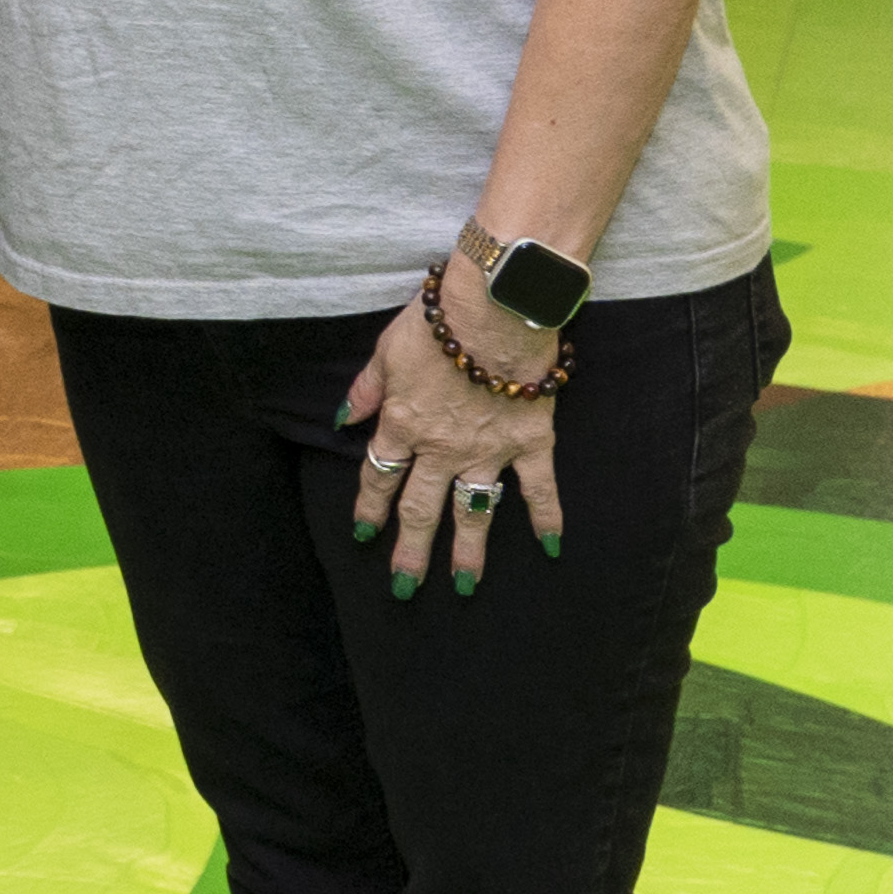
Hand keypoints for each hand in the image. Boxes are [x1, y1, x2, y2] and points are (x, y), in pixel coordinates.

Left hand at [337, 265, 567, 596]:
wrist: (495, 305)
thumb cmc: (439, 319)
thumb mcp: (386, 349)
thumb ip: (367, 389)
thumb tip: (343, 419)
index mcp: (402, 425)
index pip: (379, 477)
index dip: (370, 508)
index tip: (364, 535)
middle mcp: (441, 448)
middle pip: (421, 509)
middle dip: (410, 551)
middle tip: (404, 588)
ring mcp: (487, 450)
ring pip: (473, 510)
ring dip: (467, 550)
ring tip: (463, 585)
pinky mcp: (529, 441)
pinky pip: (538, 487)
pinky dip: (546, 516)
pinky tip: (549, 547)